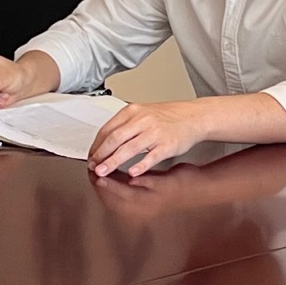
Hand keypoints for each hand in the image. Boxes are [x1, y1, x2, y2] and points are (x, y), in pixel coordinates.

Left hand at [88, 100, 204, 178]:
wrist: (194, 116)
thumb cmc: (169, 117)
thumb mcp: (144, 113)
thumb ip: (125, 125)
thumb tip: (104, 143)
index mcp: (133, 111)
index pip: (107, 129)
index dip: (96, 145)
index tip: (91, 156)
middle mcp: (142, 120)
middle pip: (115, 139)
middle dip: (101, 155)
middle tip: (93, 166)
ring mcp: (155, 132)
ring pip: (129, 148)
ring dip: (113, 162)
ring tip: (104, 172)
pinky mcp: (167, 145)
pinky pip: (151, 157)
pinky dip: (140, 165)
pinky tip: (132, 173)